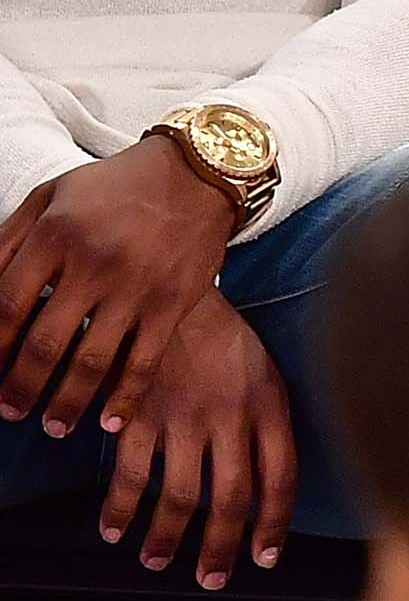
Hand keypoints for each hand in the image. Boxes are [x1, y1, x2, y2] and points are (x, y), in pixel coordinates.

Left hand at [0, 139, 237, 440]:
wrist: (197, 174)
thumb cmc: (115, 186)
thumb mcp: (51, 196)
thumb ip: (10, 238)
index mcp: (55, 235)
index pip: (6, 305)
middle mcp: (94, 264)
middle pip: (45, 343)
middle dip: (20, 386)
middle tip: (8, 411)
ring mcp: (137, 287)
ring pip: (92, 361)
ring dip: (67, 402)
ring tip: (53, 426)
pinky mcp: (173, 303)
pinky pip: (145, 361)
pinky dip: (125, 397)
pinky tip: (109, 423)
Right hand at [99, 292, 296, 587]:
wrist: (176, 293)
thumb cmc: (226, 341)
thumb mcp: (266, 376)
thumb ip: (270, 429)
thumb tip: (271, 491)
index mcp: (271, 406)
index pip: (281, 480)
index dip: (274, 525)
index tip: (264, 558)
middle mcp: (232, 417)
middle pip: (232, 498)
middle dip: (220, 547)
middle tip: (211, 579)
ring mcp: (184, 417)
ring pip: (181, 495)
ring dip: (168, 536)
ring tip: (158, 561)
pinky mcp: (140, 413)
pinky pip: (131, 473)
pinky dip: (121, 508)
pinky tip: (115, 530)